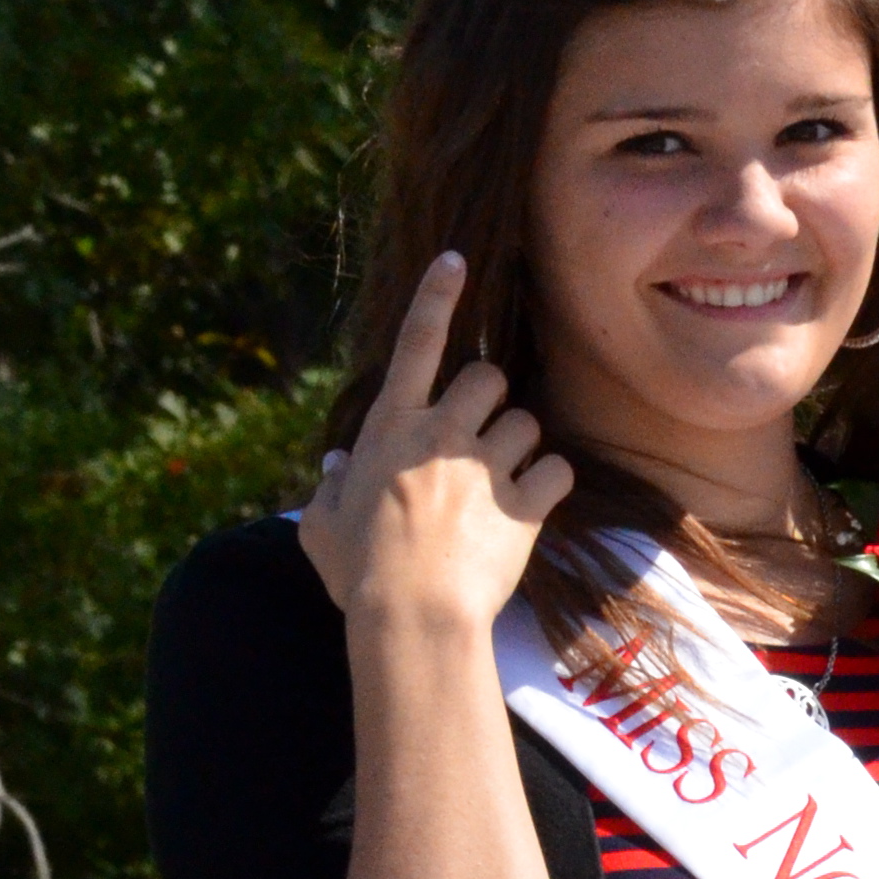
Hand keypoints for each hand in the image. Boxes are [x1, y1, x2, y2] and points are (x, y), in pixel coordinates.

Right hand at [300, 251, 574, 632]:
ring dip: (520, 441)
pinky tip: (536, 501)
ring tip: (504, 477)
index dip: (438, 296)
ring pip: (526, 420)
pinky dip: (552, 481)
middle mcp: (440, 434)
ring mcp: (485, 466)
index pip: (416, 342)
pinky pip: (557, 469)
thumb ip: (325, 490)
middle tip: (479, 434)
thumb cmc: (360, 577)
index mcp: (389, 429)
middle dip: (488, 397)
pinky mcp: (524, 505)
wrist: (413, 618)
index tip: (457, 259)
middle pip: (486, 376)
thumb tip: (334, 467)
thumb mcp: (321, 529)